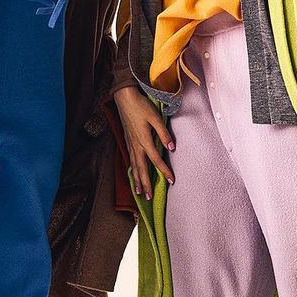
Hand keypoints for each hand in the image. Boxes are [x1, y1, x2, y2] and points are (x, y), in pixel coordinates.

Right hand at [113, 85, 173, 199]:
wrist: (124, 99)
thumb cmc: (141, 106)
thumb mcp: (155, 117)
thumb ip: (163, 133)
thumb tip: (171, 147)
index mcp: (144, 140)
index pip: (156, 160)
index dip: (164, 171)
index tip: (171, 181)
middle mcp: (136, 145)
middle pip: (141, 169)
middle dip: (146, 184)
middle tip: (150, 198)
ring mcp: (130, 144)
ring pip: (134, 166)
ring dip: (137, 180)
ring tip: (140, 193)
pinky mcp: (127, 141)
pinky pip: (130, 160)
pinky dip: (132, 170)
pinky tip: (134, 175)